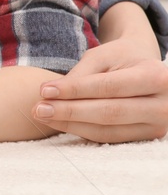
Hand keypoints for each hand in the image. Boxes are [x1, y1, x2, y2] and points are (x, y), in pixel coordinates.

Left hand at [34, 11, 167, 141]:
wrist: (146, 68)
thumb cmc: (121, 58)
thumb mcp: (102, 56)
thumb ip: (80, 75)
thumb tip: (49, 95)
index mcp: (156, 77)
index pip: (108, 87)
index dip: (75, 91)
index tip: (44, 90)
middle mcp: (163, 105)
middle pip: (110, 113)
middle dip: (69, 112)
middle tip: (38, 109)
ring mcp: (158, 125)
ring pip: (108, 131)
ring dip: (71, 125)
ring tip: (43, 116)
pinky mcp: (147, 137)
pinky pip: (109, 138)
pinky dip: (82, 131)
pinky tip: (60, 123)